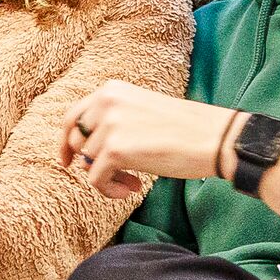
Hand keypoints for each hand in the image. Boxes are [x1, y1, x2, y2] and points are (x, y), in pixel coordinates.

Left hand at [62, 80, 239, 196]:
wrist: (212, 137)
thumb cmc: (183, 129)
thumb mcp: (140, 111)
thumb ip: (112, 122)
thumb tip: (84, 154)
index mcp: (111, 90)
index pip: (73, 116)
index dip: (66, 141)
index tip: (66, 160)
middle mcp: (106, 103)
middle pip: (78, 142)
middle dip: (91, 162)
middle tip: (116, 176)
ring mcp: (109, 125)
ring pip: (88, 162)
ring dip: (108, 177)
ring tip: (134, 182)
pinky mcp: (115, 150)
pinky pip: (96, 179)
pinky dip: (110, 190)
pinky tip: (132, 189)